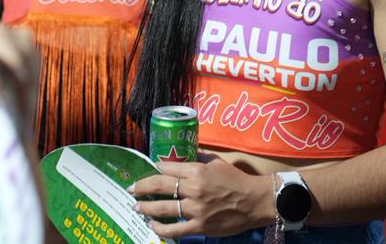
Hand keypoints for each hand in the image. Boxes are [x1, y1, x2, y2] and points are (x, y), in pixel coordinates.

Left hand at [130, 157, 272, 237]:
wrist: (254, 201)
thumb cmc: (237, 180)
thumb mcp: (217, 162)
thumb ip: (199, 158)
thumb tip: (184, 156)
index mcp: (197, 170)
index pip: (168, 168)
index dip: (155, 168)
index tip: (147, 169)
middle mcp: (193, 188)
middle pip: (159, 186)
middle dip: (141, 187)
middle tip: (131, 189)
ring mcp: (195, 209)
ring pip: (163, 208)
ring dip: (146, 208)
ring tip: (137, 207)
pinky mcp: (199, 226)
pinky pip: (174, 229)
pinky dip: (160, 228)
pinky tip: (152, 226)